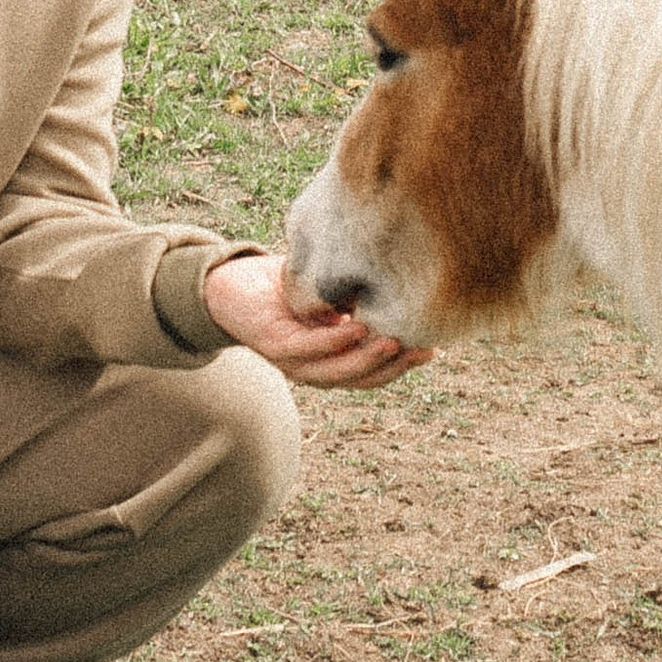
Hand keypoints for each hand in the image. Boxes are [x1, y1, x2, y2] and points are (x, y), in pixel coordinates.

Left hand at [201, 249, 428, 385]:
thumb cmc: (283, 287)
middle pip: (358, 379)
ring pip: (334, 372)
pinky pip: (306, 349)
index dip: (403, 366)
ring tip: (396, 342)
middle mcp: (312, 367)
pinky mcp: (272, 344)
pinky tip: (355, 328)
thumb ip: (359, 296)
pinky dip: (331, 342)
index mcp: (329, 359)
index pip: (371, 373)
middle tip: (425, 349)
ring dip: (367, 360)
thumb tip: (403, 285)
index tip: (434, 348)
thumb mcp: (329, 293)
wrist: (228, 282)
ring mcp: (291, 360)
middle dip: (394, 367)